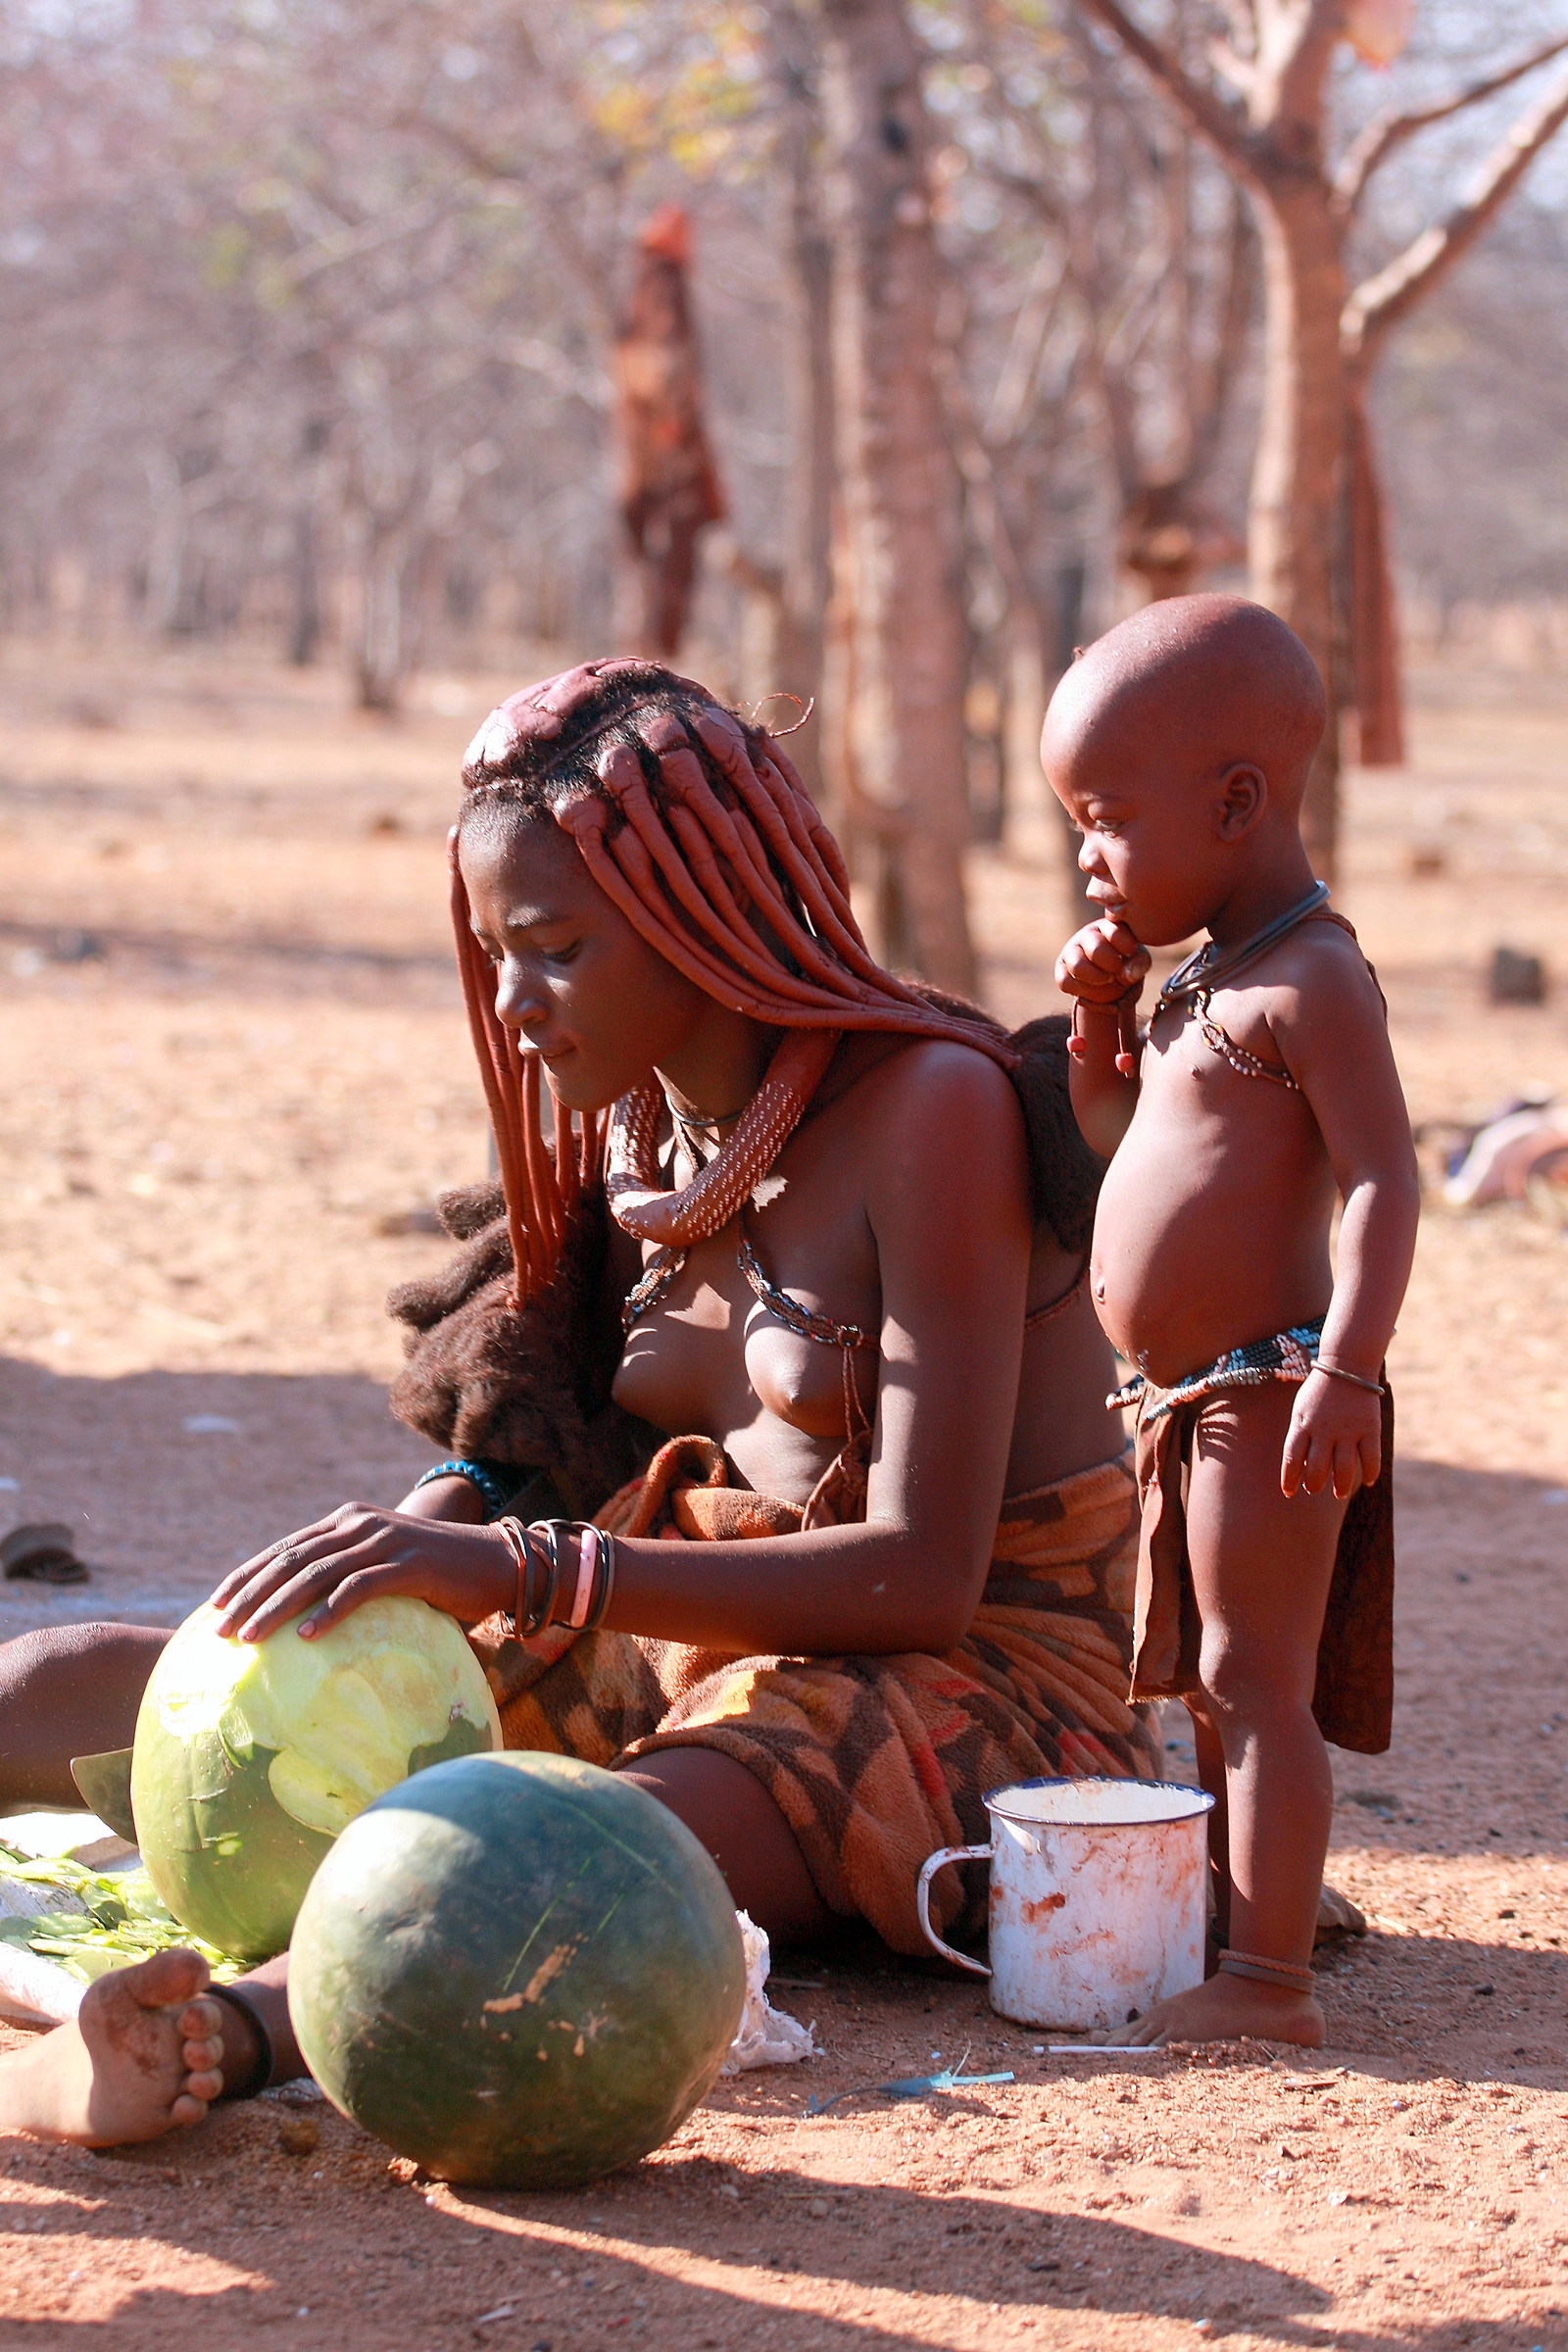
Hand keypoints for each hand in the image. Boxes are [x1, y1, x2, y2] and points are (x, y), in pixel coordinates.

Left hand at [209, 1505, 514, 1645]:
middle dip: (250, 1596)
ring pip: (316, 1574)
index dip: (246, 1575)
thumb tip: (303, 1620)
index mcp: (347, 1520)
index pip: (284, 1547)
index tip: (215, 1605)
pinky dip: (330, 1612)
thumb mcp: (383, 1567)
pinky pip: (360, 1588)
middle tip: (219, 1631)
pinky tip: (308, 1637)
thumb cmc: (439, 1576)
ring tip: (250, 1639)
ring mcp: (384, 1540)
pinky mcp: (409, 1564)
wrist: (498, 1562)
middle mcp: (359, 1523)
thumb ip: (348, 1578)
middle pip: (291, 1560)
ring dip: (277, 1608)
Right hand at [1055, 916, 1149, 1006]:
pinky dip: (1082, 990)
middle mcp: (1088, 936)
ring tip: (1108, 980)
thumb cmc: (1127, 962)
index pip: (1115, 932)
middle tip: (1117, 969)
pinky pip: (1066, 982)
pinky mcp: (1061, 970)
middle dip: (1110, 963)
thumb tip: (1125, 975)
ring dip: (1096, 978)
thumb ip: (1139, 964)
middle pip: (1095, 948)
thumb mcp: (1139, 960)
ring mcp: (1072, 952)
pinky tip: (1094, 988)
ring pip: (1078, 966)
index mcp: (1109, 926)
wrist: (1111, 978)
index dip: (1125, 945)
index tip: (1131, 952)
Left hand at [1281, 1372, 1381, 1500]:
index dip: (1289, 1479)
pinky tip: (1367, 1481)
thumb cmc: (1319, 1392)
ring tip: (1339, 1493)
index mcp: (1303, 1423)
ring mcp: (1348, 1429)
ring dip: (1341, 1486)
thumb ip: (1300, 1436)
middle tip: (1314, 1489)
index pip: (1292, 1458)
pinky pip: (1371, 1458)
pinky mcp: (1370, 1428)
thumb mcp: (1301, 1410)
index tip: (1289, 1493)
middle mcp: (1324, 1429)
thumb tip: (1300, 1468)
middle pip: (1317, 1468)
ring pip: (1344, 1469)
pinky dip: (1370, 1473)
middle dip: (1314, 1485)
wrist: (1346, 1365)